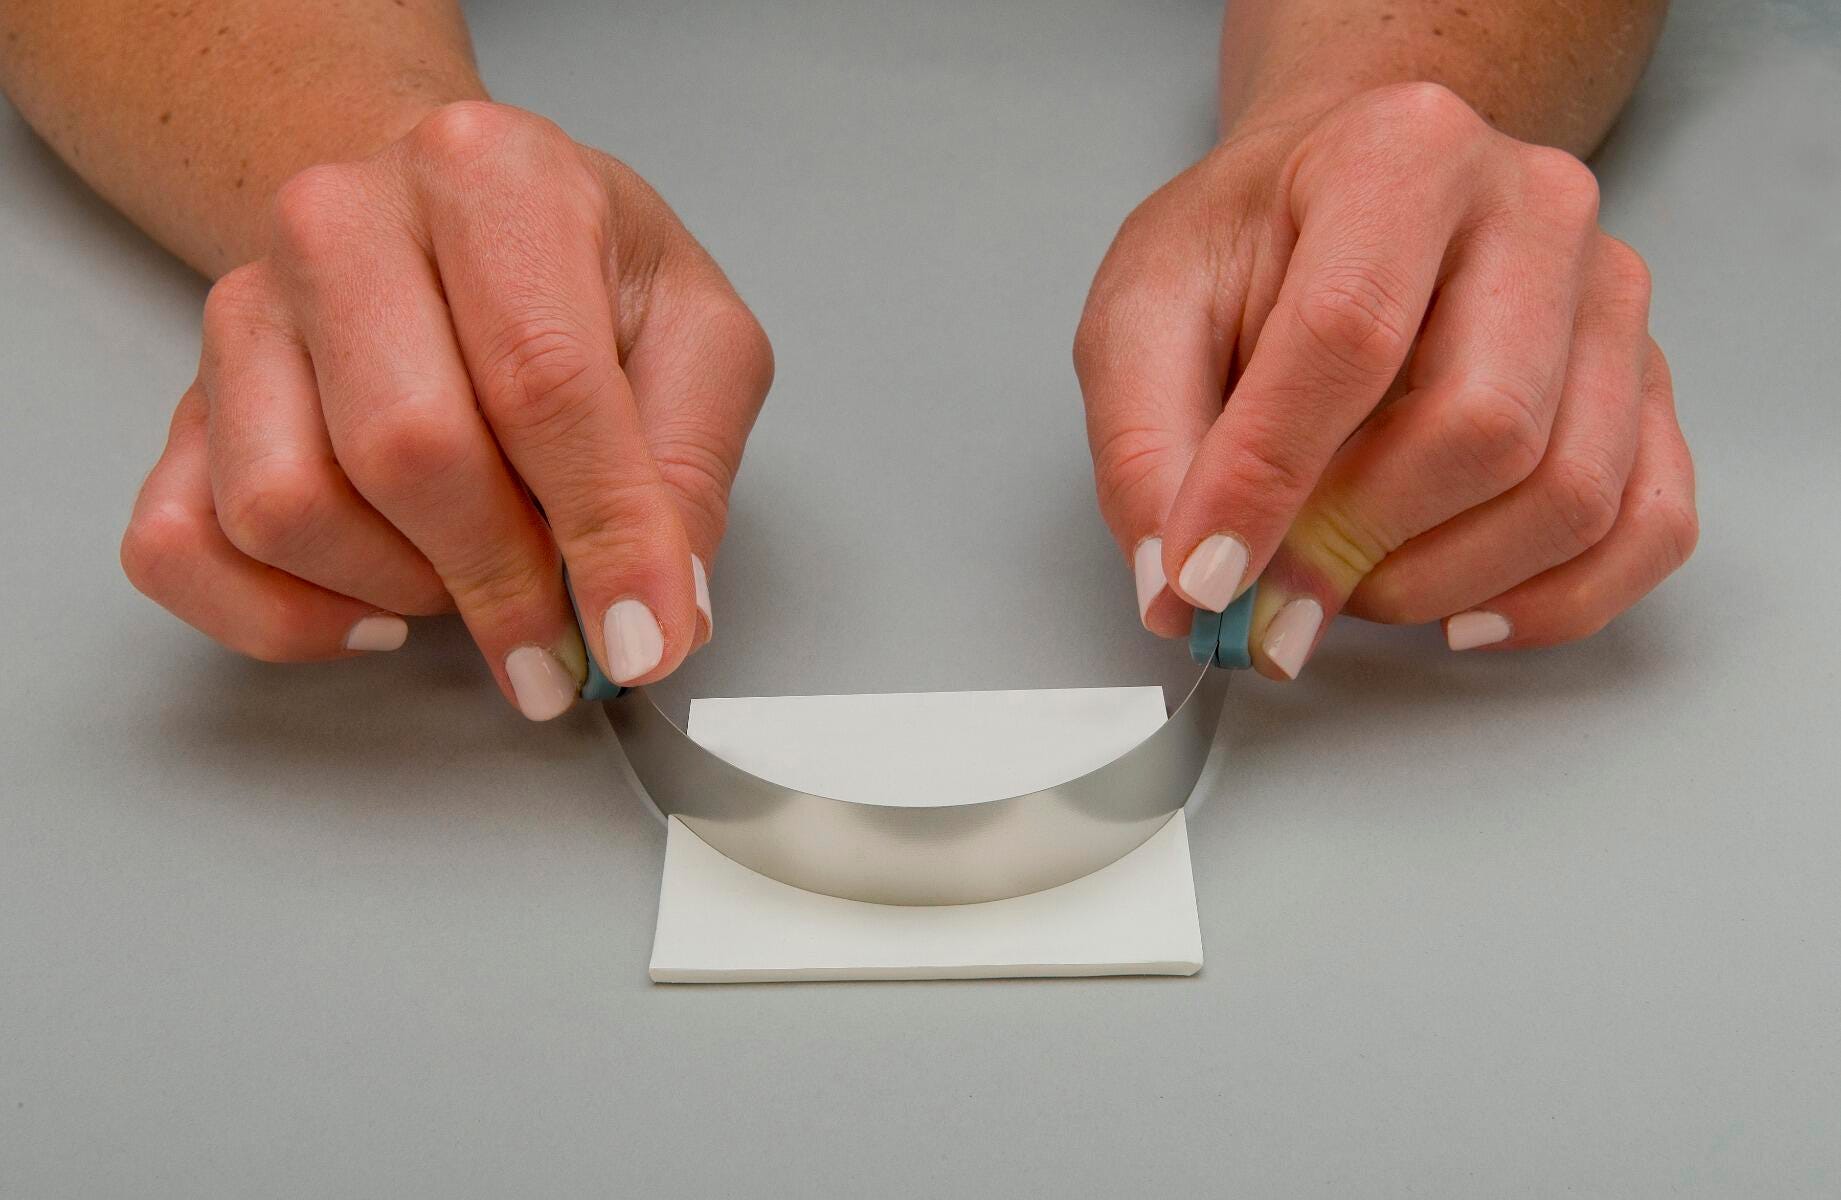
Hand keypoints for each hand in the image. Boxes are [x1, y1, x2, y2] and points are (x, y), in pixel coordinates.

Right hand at [122, 102, 772, 717]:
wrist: (452, 225)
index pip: (543, 381)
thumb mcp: (696, 339)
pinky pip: (184, 547)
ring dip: (400, 587)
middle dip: (501, 580)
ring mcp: (245, 311)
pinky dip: (285, 616)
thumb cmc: (581, 280)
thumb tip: (660, 616)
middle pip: (405, 449)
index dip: (603, 535)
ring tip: (475, 567)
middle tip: (564, 640)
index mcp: (488, 179)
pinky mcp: (187, 400)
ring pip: (286, 508)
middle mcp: (340, 223)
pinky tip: (377, 607)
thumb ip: (689, 470)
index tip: (643, 643)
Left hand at [1075, 83, 1695, 678]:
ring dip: (1440, 583)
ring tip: (1344, 580)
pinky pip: (1647, 527)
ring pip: (1571, 494)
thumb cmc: (1253, 248)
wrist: (1347, 197)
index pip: (1348, 335)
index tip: (1205, 579)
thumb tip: (1181, 590)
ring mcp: (1610, 300)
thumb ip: (1144, 445)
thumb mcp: (1145, 311)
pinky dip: (1551, 605)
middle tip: (1272, 595)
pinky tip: (1455, 614)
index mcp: (1399, 156)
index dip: (1266, 479)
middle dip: (1360, 544)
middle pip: (1484, 426)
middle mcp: (1536, 211)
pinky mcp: (1647, 384)